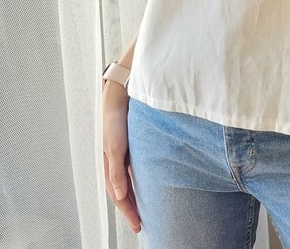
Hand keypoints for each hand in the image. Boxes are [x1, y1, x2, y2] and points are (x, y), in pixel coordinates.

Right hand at [102, 81, 140, 233]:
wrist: (122, 94)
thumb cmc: (116, 119)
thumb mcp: (115, 146)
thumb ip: (116, 171)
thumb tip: (120, 194)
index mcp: (110, 164)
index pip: (119, 195)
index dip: (128, 211)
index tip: (138, 224)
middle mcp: (117, 161)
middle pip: (123, 191)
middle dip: (131, 208)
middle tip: (142, 224)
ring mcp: (125, 154)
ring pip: (130, 181)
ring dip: (136, 196)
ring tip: (146, 210)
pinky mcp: (134, 145)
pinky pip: (136, 168)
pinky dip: (141, 180)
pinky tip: (149, 184)